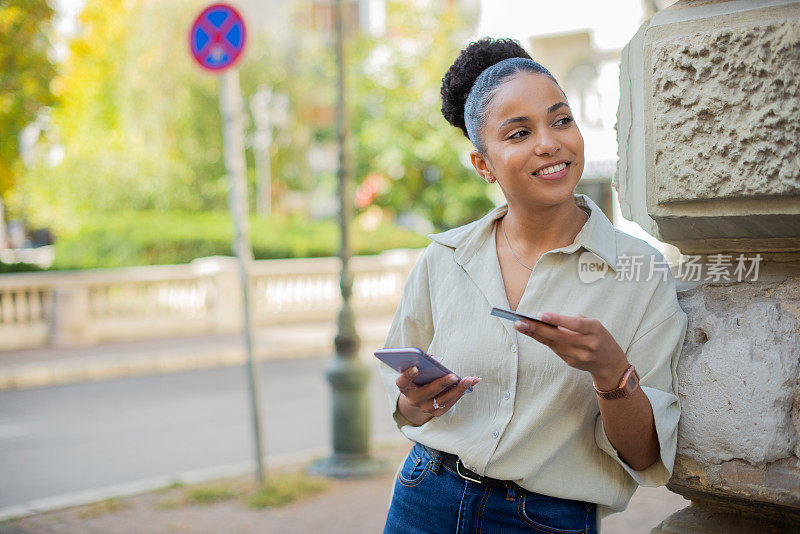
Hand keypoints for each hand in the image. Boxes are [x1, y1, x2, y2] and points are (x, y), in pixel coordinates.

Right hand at [395, 361, 480, 417]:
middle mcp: (413, 400)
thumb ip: (425, 362)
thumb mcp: (419, 370)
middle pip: (427, 392)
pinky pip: (450, 403)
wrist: (420, 398)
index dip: (408, 375)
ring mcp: (425, 408)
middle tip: (454, 376)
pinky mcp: (437, 413)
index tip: (416, 367)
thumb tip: (438, 360)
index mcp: (405, 387)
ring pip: (442, 400)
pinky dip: (461, 392)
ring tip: (469, 380)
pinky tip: (471, 383)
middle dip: (442, 383)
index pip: (402, 382)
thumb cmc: (420, 378)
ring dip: (458, 389)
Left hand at [514, 313, 628, 389]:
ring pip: (553, 344)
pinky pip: (555, 350)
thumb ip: (574, 322)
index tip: (541, 315)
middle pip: (559, 336)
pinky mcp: (572, 363)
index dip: (558, 319)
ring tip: (521, 326)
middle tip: (520, 322)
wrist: (610, 364)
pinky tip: (532, 333)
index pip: (575, 324)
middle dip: (537, 329)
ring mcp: (580, 356)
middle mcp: (588, 344)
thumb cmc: (599, 337)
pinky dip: (544, 341)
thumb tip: (548, 321)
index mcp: (595, 329)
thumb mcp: (594, 325)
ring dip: (535, 335)